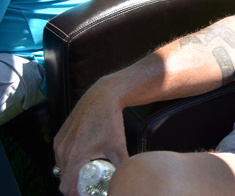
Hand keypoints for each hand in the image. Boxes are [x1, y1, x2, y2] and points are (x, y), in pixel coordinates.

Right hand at [53, 79, 128, 195]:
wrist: (101, 97)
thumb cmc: (109, 120)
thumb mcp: (118, 145)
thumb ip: (122, 164)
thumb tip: (127, 177)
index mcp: (74, 157)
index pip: (66, 187)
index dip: (75, 194)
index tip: (86, 194)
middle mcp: (62, 151)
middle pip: (64, 178)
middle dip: (75, 184)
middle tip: (90, 185)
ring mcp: (59, 143)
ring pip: (62, 167)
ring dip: (72, 172)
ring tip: (87, 172)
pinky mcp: (59, 136)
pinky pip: (60, 156)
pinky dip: (69, 161)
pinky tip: (82, 159)